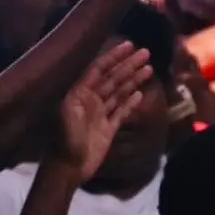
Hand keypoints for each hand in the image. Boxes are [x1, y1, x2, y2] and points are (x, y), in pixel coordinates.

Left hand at [53, 42, 153, 177]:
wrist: (68, 169)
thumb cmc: (65, 140)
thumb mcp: (67, 113)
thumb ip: (80, 93)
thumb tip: (90, 72)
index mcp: (80, 93)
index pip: (99, 69)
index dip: (114, 57)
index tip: (129, 45)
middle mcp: (90, 100)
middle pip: (113, 78)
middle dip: (128, 65)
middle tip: (146, 53)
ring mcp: (100, 114)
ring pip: (119, 92)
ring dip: (133, 80)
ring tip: (149, 68)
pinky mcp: (108, 129)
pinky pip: (121, 112)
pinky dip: (130, 102)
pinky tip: (140, 94)